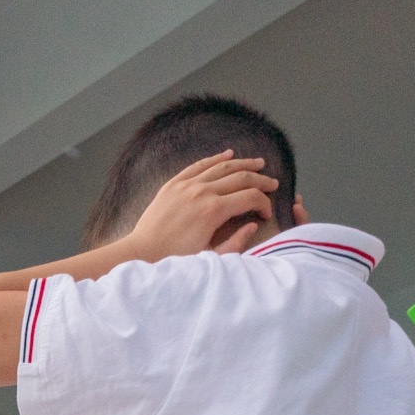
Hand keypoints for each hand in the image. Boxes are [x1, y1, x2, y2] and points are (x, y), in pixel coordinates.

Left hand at [121, 152, 278, 262]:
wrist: (141, 252)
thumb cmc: (174, 259)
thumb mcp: (208, 257)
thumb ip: (235, 243)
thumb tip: (253, 226)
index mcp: (214, 211)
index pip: (250, 198)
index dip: (264, 203)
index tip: (266, 212)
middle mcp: (203, 192)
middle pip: (241, 178)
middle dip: (261, 180)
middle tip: (273, 184)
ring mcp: (187, 185)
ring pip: (222, 167)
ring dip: (244, 163)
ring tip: (259, 163)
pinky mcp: (173, 184)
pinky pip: (199, 165)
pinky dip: (216, 158)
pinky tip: (228, 154)